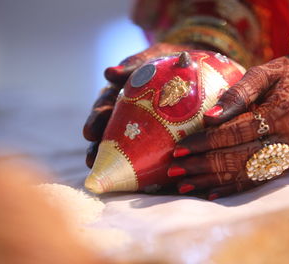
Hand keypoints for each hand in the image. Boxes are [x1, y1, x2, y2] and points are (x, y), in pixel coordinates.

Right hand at [83, 43, 192, 167]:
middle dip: (100, 146)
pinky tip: (138, 181)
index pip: (105, 107)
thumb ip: (135, 63)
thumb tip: (108, 74)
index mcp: (123, 94)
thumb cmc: (172, 62)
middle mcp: (128, 113)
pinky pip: (147, 156)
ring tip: (107, 173)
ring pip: (125, 147)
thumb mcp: (154, 57)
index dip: (96, 120)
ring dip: (114, 160)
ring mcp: (142, 129)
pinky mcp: (157, 141)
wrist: (199, 72)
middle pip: (110, 131)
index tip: (89, 133)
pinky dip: (141, 168)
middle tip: (93, 159)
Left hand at [169, 53, 288, 199]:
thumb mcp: (264, 72)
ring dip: (212, 181)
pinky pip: (259, 181)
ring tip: (184, 185)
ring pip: (246, 174)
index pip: (237, 132)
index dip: (206, 142)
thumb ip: (238, 93)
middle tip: (174, 170)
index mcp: (284, 111)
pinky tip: (211, 193)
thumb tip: (208, 118)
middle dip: (203, 166)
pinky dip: (233, 188)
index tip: (180, 148)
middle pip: (239, 157)